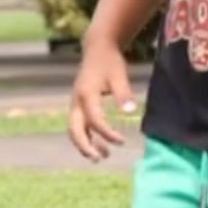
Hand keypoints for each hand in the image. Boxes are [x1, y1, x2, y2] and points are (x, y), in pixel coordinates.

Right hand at [69, 43, 136, 161]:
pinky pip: (78, 125)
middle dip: (85, 146)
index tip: (122, 141)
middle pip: (75, 130)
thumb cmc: (110, 62)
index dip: (108, 134)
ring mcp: (75, 103)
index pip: (95, 121)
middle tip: (100, 158)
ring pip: (75, 129)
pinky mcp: (78, 104)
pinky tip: (99, 144)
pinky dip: (86, 136)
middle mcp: (77, 101)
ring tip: (102, 156)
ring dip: (85, 144)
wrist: (97, 48)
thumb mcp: (119, 76)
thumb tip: (132, 112)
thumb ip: (124, 94)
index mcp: (86, 94)